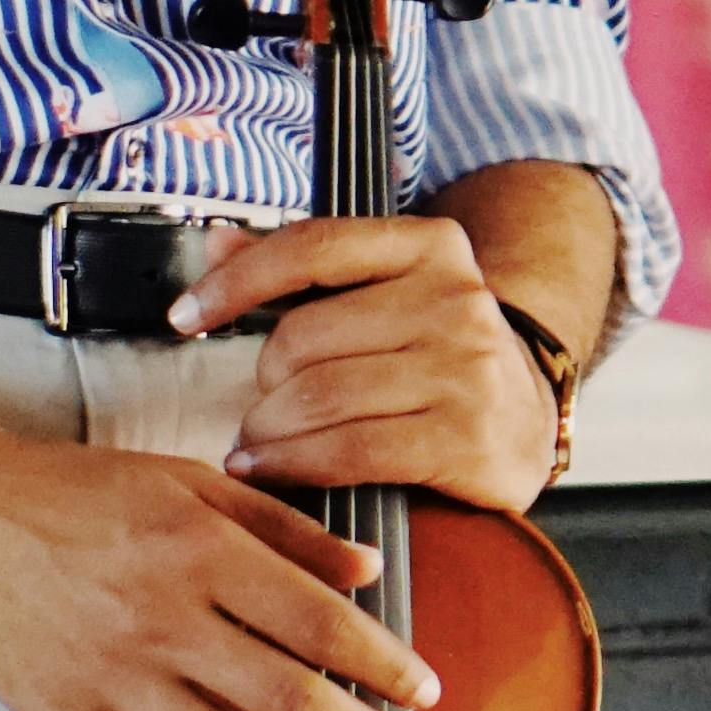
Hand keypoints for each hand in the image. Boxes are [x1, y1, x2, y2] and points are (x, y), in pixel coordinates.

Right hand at [0, 423, 438, 710]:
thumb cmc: (82, 494)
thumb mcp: (188, 482)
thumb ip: (283, 527)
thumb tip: (368, 572)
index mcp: (198, 551)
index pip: (317, 626)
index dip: (383, 667)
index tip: (423, 693)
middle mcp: (160, 620)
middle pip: (287, 703)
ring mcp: (112, 680)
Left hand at [172, 215, 561, 515]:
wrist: (523, 418)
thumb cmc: (434, 356)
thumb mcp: (382, 295)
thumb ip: (302, 270)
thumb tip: (218, 243)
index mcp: (429, 246)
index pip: (311, 248)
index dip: (235, 283)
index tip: (186, 316)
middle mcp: (454, 298)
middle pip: (305, 337)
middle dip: (262, 383)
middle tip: (258, 410)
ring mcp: (465, 368)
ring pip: (321, 397)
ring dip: (268, 431)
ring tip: (255, 445)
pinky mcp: (465, 436)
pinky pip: (351, 449)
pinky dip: (294, 463)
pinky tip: (270, 468)